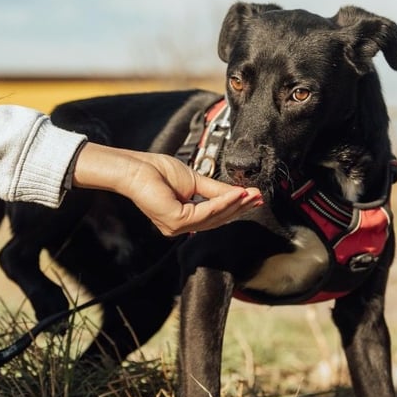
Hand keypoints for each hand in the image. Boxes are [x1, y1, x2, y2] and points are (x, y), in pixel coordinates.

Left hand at [72, 143, 261, 235]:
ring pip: (213, 218)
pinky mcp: (176, 222)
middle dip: (240, 207)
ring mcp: (177, 227)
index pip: (214, 215)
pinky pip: (205, 213)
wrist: (137, 169)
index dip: (236, 207)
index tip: (255, 197)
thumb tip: (237, 194)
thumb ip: (215, 190)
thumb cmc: (158, 172)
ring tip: (251, 195)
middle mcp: (181, 227)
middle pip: (217, 219)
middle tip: (259, 198)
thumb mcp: (194, 180)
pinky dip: (222, 204)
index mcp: (184, 218)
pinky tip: (235, 195)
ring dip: (235, 205)